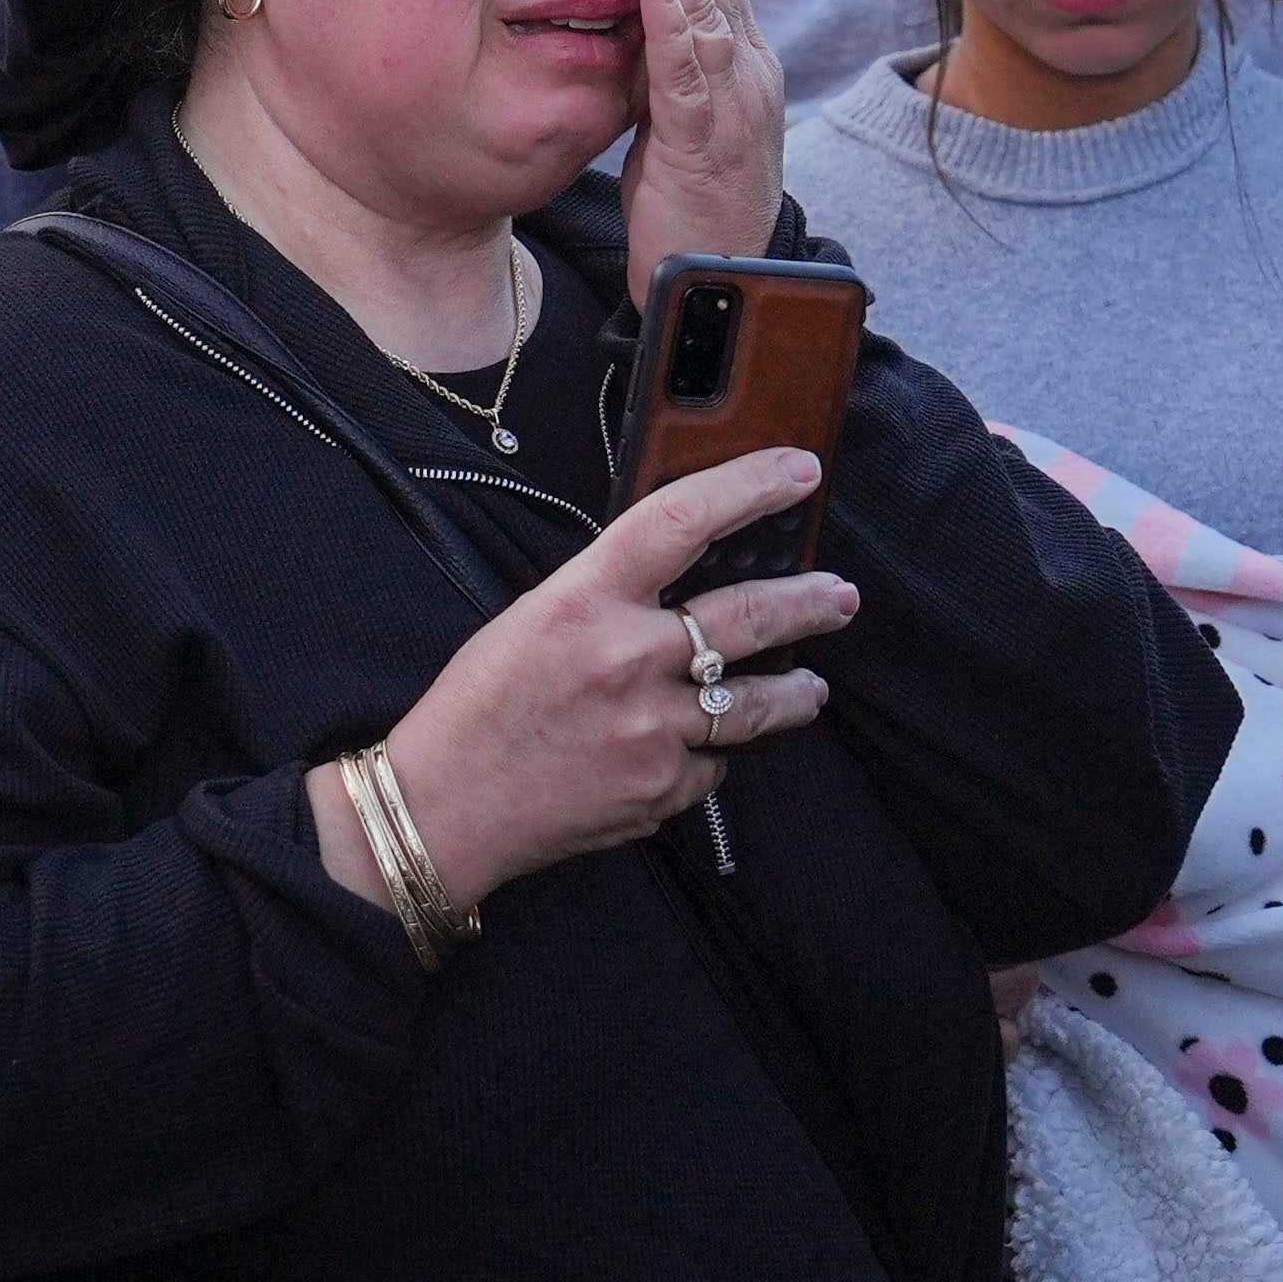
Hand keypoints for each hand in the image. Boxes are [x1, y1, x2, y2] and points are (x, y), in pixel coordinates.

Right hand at [351, 446, 855, 903]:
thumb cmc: (476, 707)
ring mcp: (651, 730)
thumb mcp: (532, 619)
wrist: (443, 809)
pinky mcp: (662, 790)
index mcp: (583, 600)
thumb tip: (681, 577)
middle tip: (839, 597)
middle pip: (750, 616)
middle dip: (809, 603)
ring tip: (811, 686)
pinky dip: (712, 754)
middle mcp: (627, 659)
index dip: (750, 487)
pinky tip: (698, 750)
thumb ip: (607, 595)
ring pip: (757, 702)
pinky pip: (714, 764)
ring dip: (795, 691)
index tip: (797, 472)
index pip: (683, 520)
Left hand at [616, 0, 782, 285]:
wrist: (726, 282)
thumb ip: (662, 55)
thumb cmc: (694, 195)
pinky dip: (677, 27)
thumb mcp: (673, 110)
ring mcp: (733, 99)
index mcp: (732, 53)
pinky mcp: (709, 141)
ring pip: (709, 3)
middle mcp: (744, 63)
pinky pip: (691, 76)